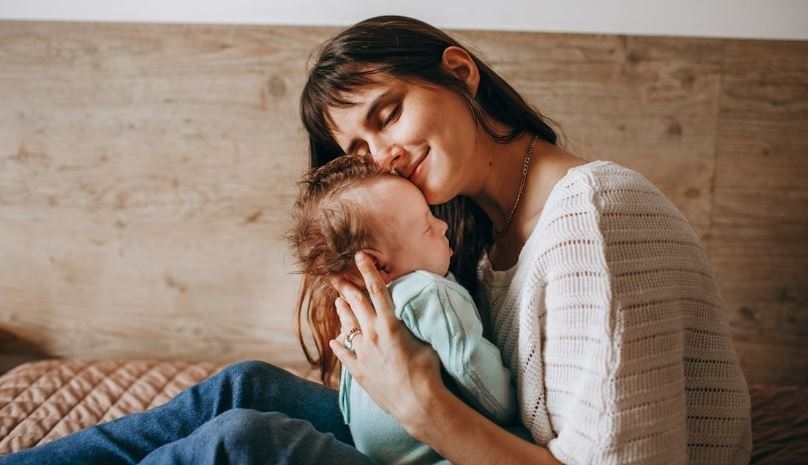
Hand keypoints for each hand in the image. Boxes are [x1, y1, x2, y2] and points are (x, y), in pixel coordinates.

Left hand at [329, 252, 443, 432]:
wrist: (416, 402)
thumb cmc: (427, 371)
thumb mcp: (424, 341)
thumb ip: (412, 327)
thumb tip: (412, 316)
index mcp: (390, 324)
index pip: (377, 290)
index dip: (367, 271)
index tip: (359, 257)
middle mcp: (372, 335)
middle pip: (356, 305)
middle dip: (346, 288)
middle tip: (336, 276)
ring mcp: (363, 353)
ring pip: (348, 326)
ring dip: (343, 312)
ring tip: (338, 302)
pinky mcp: (359, 371)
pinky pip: (344, 354)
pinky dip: (340, 345)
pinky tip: (334, 340)